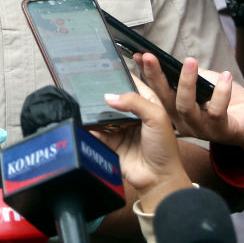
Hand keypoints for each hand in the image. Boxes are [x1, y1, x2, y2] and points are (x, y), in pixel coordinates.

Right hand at [91, 80, 190, 208]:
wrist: (158, 178)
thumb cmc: (164, 147)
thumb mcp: (156, 117)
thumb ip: (134, 102)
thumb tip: (108, 96)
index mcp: (147, 103)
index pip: (131, 82)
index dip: (121, 74)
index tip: (105, 64)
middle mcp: (132, 114)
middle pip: (113, 97)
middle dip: (101, 91)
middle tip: (85, 80)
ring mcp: (119, 128)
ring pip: (102, 113)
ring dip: (93, 108)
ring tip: (79, 97)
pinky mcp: (109, 142)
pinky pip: (95, 131)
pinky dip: (88, 126)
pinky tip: (80, 119)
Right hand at [138, 54, 243, 169]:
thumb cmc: (226, 102)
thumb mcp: (204, 85)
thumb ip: (188, 77)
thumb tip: (169, 61)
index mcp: (177, 112)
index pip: (156, 92)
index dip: (146, 75)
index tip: (138, 55)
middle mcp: (185, 123)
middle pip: (165, 100)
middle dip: (155, 77)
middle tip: (148, 57)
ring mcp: (202, 129)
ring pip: (186, 108)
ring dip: (187, 83)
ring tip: (189, 61)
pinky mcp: (223, 131)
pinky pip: (217, 112)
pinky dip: (221, 92)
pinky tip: (225, 77)